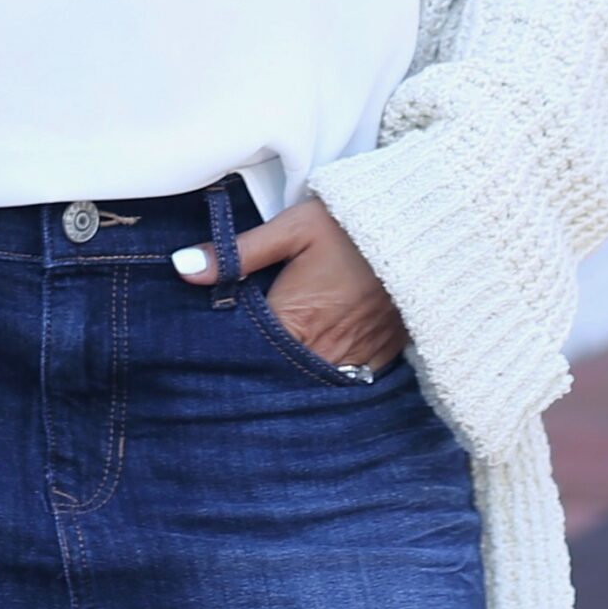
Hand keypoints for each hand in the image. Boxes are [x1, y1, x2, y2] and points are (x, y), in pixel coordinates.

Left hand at [168, 195, 408, 375]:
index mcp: (295, 321)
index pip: (249, 355)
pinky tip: (314, 360)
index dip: (228, 352)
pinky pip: (346, 379)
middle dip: (258, 370)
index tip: (207, 351)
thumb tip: (184, 267)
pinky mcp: (382, 358)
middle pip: (279, 375)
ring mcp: (358, 359)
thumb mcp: (292, 228)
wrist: (423, 230)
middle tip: (232, 367)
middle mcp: (326, 350)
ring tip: (269, 369)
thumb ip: (238, 252)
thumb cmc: (351, 225)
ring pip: (312, 383)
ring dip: (293, 376)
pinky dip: (327, 372)